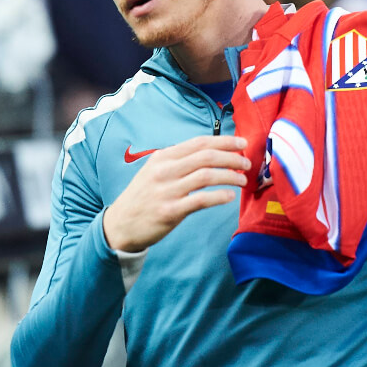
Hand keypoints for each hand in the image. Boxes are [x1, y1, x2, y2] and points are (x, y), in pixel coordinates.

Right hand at [103, 135, 248, 251]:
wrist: (120, 225)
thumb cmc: (143, 197)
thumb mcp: (154, 171)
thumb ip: (178, 161)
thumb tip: (210, 153)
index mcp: (163, 157)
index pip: (199, 143)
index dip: (224, 141)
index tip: (242, 143)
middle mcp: (165, 170)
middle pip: (206, 156)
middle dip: (232, 157)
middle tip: (247, 163)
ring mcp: (167, 191)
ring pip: (206, 176)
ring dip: (229, 176)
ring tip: (242, 180)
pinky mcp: (170, 211)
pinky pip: (200, 200)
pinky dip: (218, 196)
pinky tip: (230, 196)